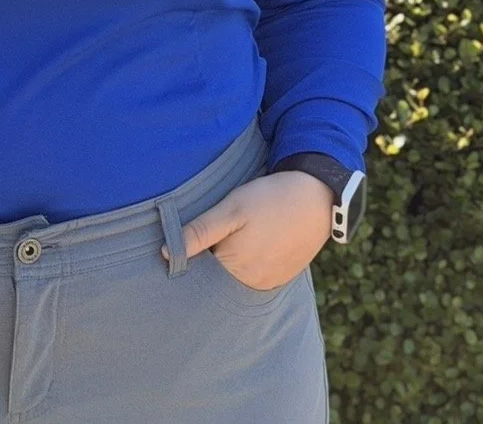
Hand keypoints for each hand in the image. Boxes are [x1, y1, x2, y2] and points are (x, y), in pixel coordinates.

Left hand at [161, 170, 333, 289]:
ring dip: (228, 261)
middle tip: (213, 234)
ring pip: (235, 277)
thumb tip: (166, 254)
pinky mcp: (281, 276)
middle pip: (217, 278)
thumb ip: (200, 232)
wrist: (316, 197)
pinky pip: (254, 275)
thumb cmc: (270, 200)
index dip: (189, 257)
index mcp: (235, 270)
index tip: (184, 242)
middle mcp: (251, 284)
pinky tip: (250, 243)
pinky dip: (247, 263)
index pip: (199, 274)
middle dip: (208, 261)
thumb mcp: (231, 209)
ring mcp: (268, 282)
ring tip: (233, 237)